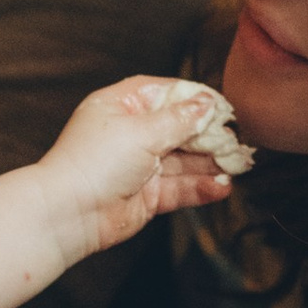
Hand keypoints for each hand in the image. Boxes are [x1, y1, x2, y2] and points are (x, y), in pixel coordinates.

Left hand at [33, 78, 235, 263]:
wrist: (69, 213)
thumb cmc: (93, 163)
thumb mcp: (142, 131)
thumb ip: (180, 120)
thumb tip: (206, 105)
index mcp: (123, 105)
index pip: (168, 93)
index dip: (196, 99)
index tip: (223, 107)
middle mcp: (132, 133)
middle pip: (180, 128)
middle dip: (209, 135)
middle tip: (236, 140)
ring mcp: (140, 165)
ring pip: (184, 160)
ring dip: (211, 163)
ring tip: (238, 164)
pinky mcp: (147, 195)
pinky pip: (180, 188)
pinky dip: (201, 187)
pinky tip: (221, 186)